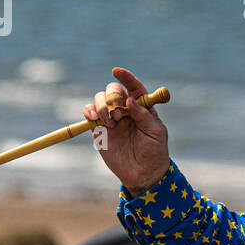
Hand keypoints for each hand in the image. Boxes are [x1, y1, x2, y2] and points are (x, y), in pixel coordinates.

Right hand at [83, 67, 169, 195]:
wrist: (142, 173)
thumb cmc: (154, 151)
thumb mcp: (155, 133)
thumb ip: (144, 115)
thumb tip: (130, 100)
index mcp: (142, 107)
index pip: (134, 87)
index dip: (126, 77)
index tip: (117, 71)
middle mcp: (125, 109)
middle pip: (113, 90)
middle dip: (112, 97)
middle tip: (118, 115)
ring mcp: (111, 118)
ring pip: (99, 99)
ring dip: (101, 106)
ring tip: (110, 122)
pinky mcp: (99, 129)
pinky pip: (89, 113)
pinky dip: (88, 111)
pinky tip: (93, 118)